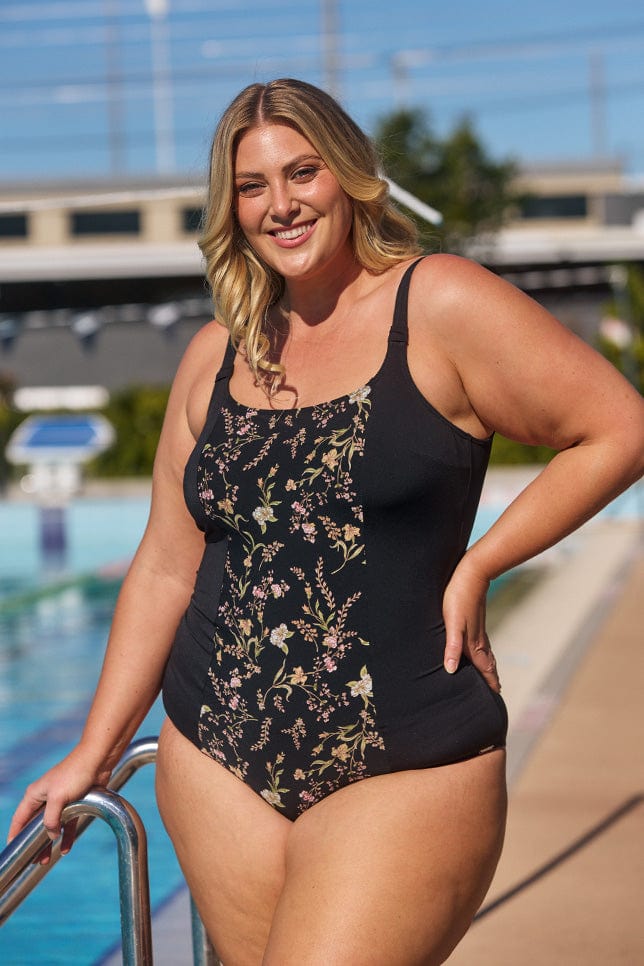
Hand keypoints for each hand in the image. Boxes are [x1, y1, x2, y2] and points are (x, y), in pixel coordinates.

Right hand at [6, 745, 111, 864]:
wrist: (98, 760)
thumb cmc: (75, 774)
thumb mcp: (58, 798)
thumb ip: (50, 819)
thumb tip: (50, 836)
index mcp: (35, 794)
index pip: (20, 818)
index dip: (14, 834)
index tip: (12, 849)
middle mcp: (45, 797)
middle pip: (35, 825)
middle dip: (33, 843)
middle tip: (32, 861)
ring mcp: (60, 800)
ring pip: (52, 826)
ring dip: (49, 842)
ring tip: (46, 861)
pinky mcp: (75, 802)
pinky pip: (68, 823)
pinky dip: (67, 835)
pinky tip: (66, 848)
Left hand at [442, 554, 500, 692]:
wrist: (471, 573)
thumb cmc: (458, 598)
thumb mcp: (452, 624)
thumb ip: (453, 647)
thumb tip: (451, 670)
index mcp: (474, 643)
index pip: (484, 669)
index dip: (489, 683)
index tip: (496, 697)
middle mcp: (479, 639)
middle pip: (488, 663)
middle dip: (492, 678)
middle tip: (496, 692)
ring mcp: (478, 629)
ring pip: (486, 653)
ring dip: (488, 666)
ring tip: (490, 674)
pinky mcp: (474, 620)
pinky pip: (482, 642)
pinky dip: (483, 652)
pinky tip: (478, 648)